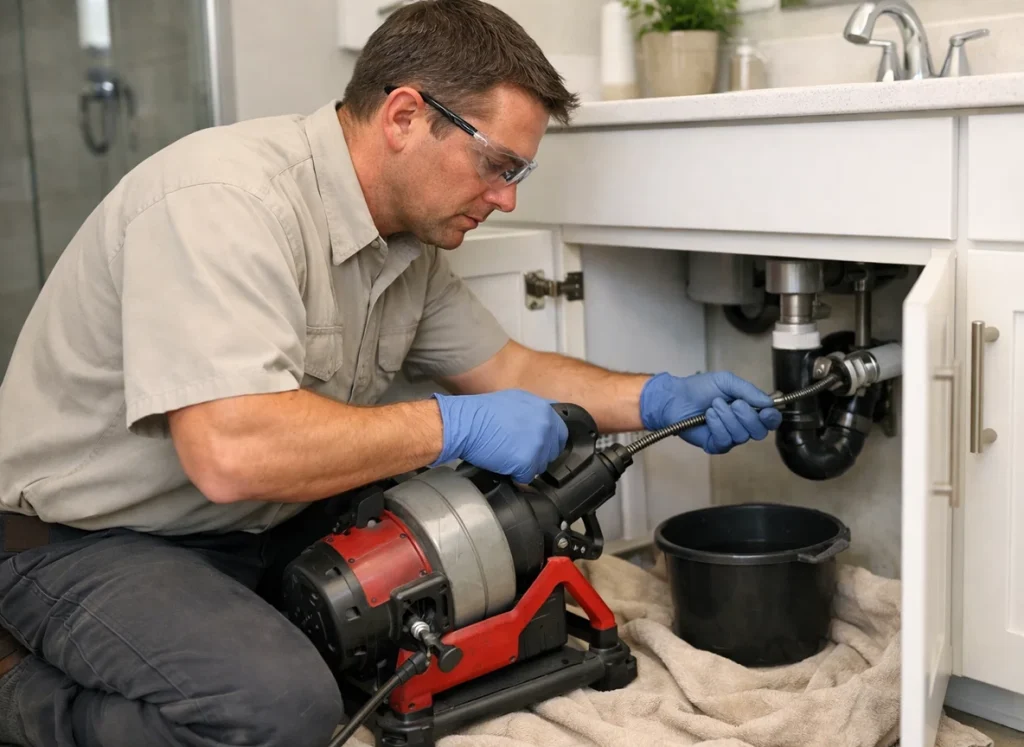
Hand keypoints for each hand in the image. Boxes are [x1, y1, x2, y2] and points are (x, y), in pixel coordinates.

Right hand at [432, 390, 568, 482]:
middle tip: (519, 452)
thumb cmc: (482, 413)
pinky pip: (527, 477)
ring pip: (541, 465)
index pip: (561, 431)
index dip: (549, 441)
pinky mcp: (527, 461)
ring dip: (527, 465)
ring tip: (508, 456)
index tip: (539, 445)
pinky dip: (516, 476)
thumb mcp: (515, 401)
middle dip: (538, 454)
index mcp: (544, 409)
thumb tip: (539, 424)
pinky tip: (503, 464)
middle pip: (553, 450)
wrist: (465, 424)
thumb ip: (533, 412)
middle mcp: (546, 425)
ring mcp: (539, 443)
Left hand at [640, 372, 782, 454]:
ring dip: (727, 417)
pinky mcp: (715, 445)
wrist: (676, 397)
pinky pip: (726, 441)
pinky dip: (717, 426)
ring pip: (742, 436)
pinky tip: (708, 416)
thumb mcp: (726, 381)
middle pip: (759, 431)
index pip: (770, 420)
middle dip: (747, 416)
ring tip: (713, 406)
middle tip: (733, 403)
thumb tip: (769, 402)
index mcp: (749, 409)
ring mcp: (729, 437)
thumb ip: (749, 391)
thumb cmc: (699, 388)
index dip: (771, 418)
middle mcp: (742, 425)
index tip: (765, 411)